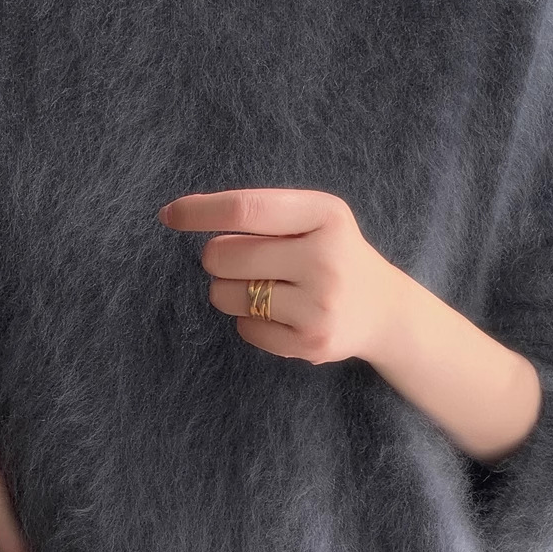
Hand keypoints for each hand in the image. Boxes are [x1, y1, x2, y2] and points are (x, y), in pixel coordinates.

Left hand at [156, 187, 405, 363]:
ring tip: (262, 288)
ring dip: (228, 291)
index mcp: (325, 215)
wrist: (384, 311)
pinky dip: (249, 321)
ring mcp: (319, 304)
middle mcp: (325, 257)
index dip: (200, 211)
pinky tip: (279, 314)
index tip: (168, 214)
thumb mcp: (315, 219)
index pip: (247, 209)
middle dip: (217, 258)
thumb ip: (262, 214)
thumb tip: (180, 214)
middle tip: (239, 261)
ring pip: (226, 295)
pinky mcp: (311, 342)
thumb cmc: (332, 253)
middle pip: (225, 255)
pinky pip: (245, 329)